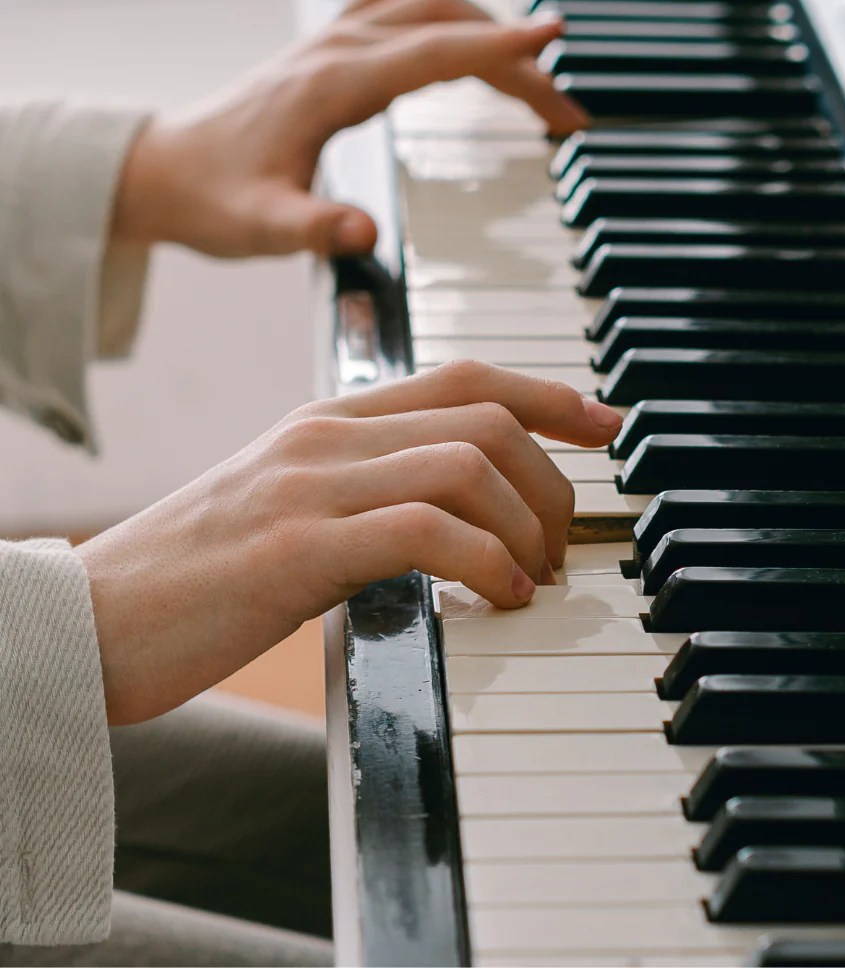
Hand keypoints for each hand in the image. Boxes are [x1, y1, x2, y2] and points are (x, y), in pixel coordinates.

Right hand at [76, 362, 621, 723]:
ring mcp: (310, 485)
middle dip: (552, 478)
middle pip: (485, 415)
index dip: (547, 393)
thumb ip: (368, 488)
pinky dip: (486, 561)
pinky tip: (499, 598)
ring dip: (528, 525)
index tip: (604, 423)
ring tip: (535, 578)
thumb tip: (458, 514)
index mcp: (329, 419)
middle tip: (564, 542)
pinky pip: (426, 529)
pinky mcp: (297, 548)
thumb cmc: (198, 573)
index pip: (464, 377)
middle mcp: (327, 436)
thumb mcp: (292, 506)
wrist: (88, 620)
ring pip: (468, 463)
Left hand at [109, 0, 587, 260]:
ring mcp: (333, 37)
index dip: (497, 49)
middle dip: (514, 63)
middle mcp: (337, 48)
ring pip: (429, 2)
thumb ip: (314, 228)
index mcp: (332, 86)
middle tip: (566, 114)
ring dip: (490, 24)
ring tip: (543, 62)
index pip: (432, 53)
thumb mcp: (262, 227)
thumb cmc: (214, 199)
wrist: (165, 172)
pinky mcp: (331, 43)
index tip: (553, 42)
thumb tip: (366, 233)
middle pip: (446, 28)